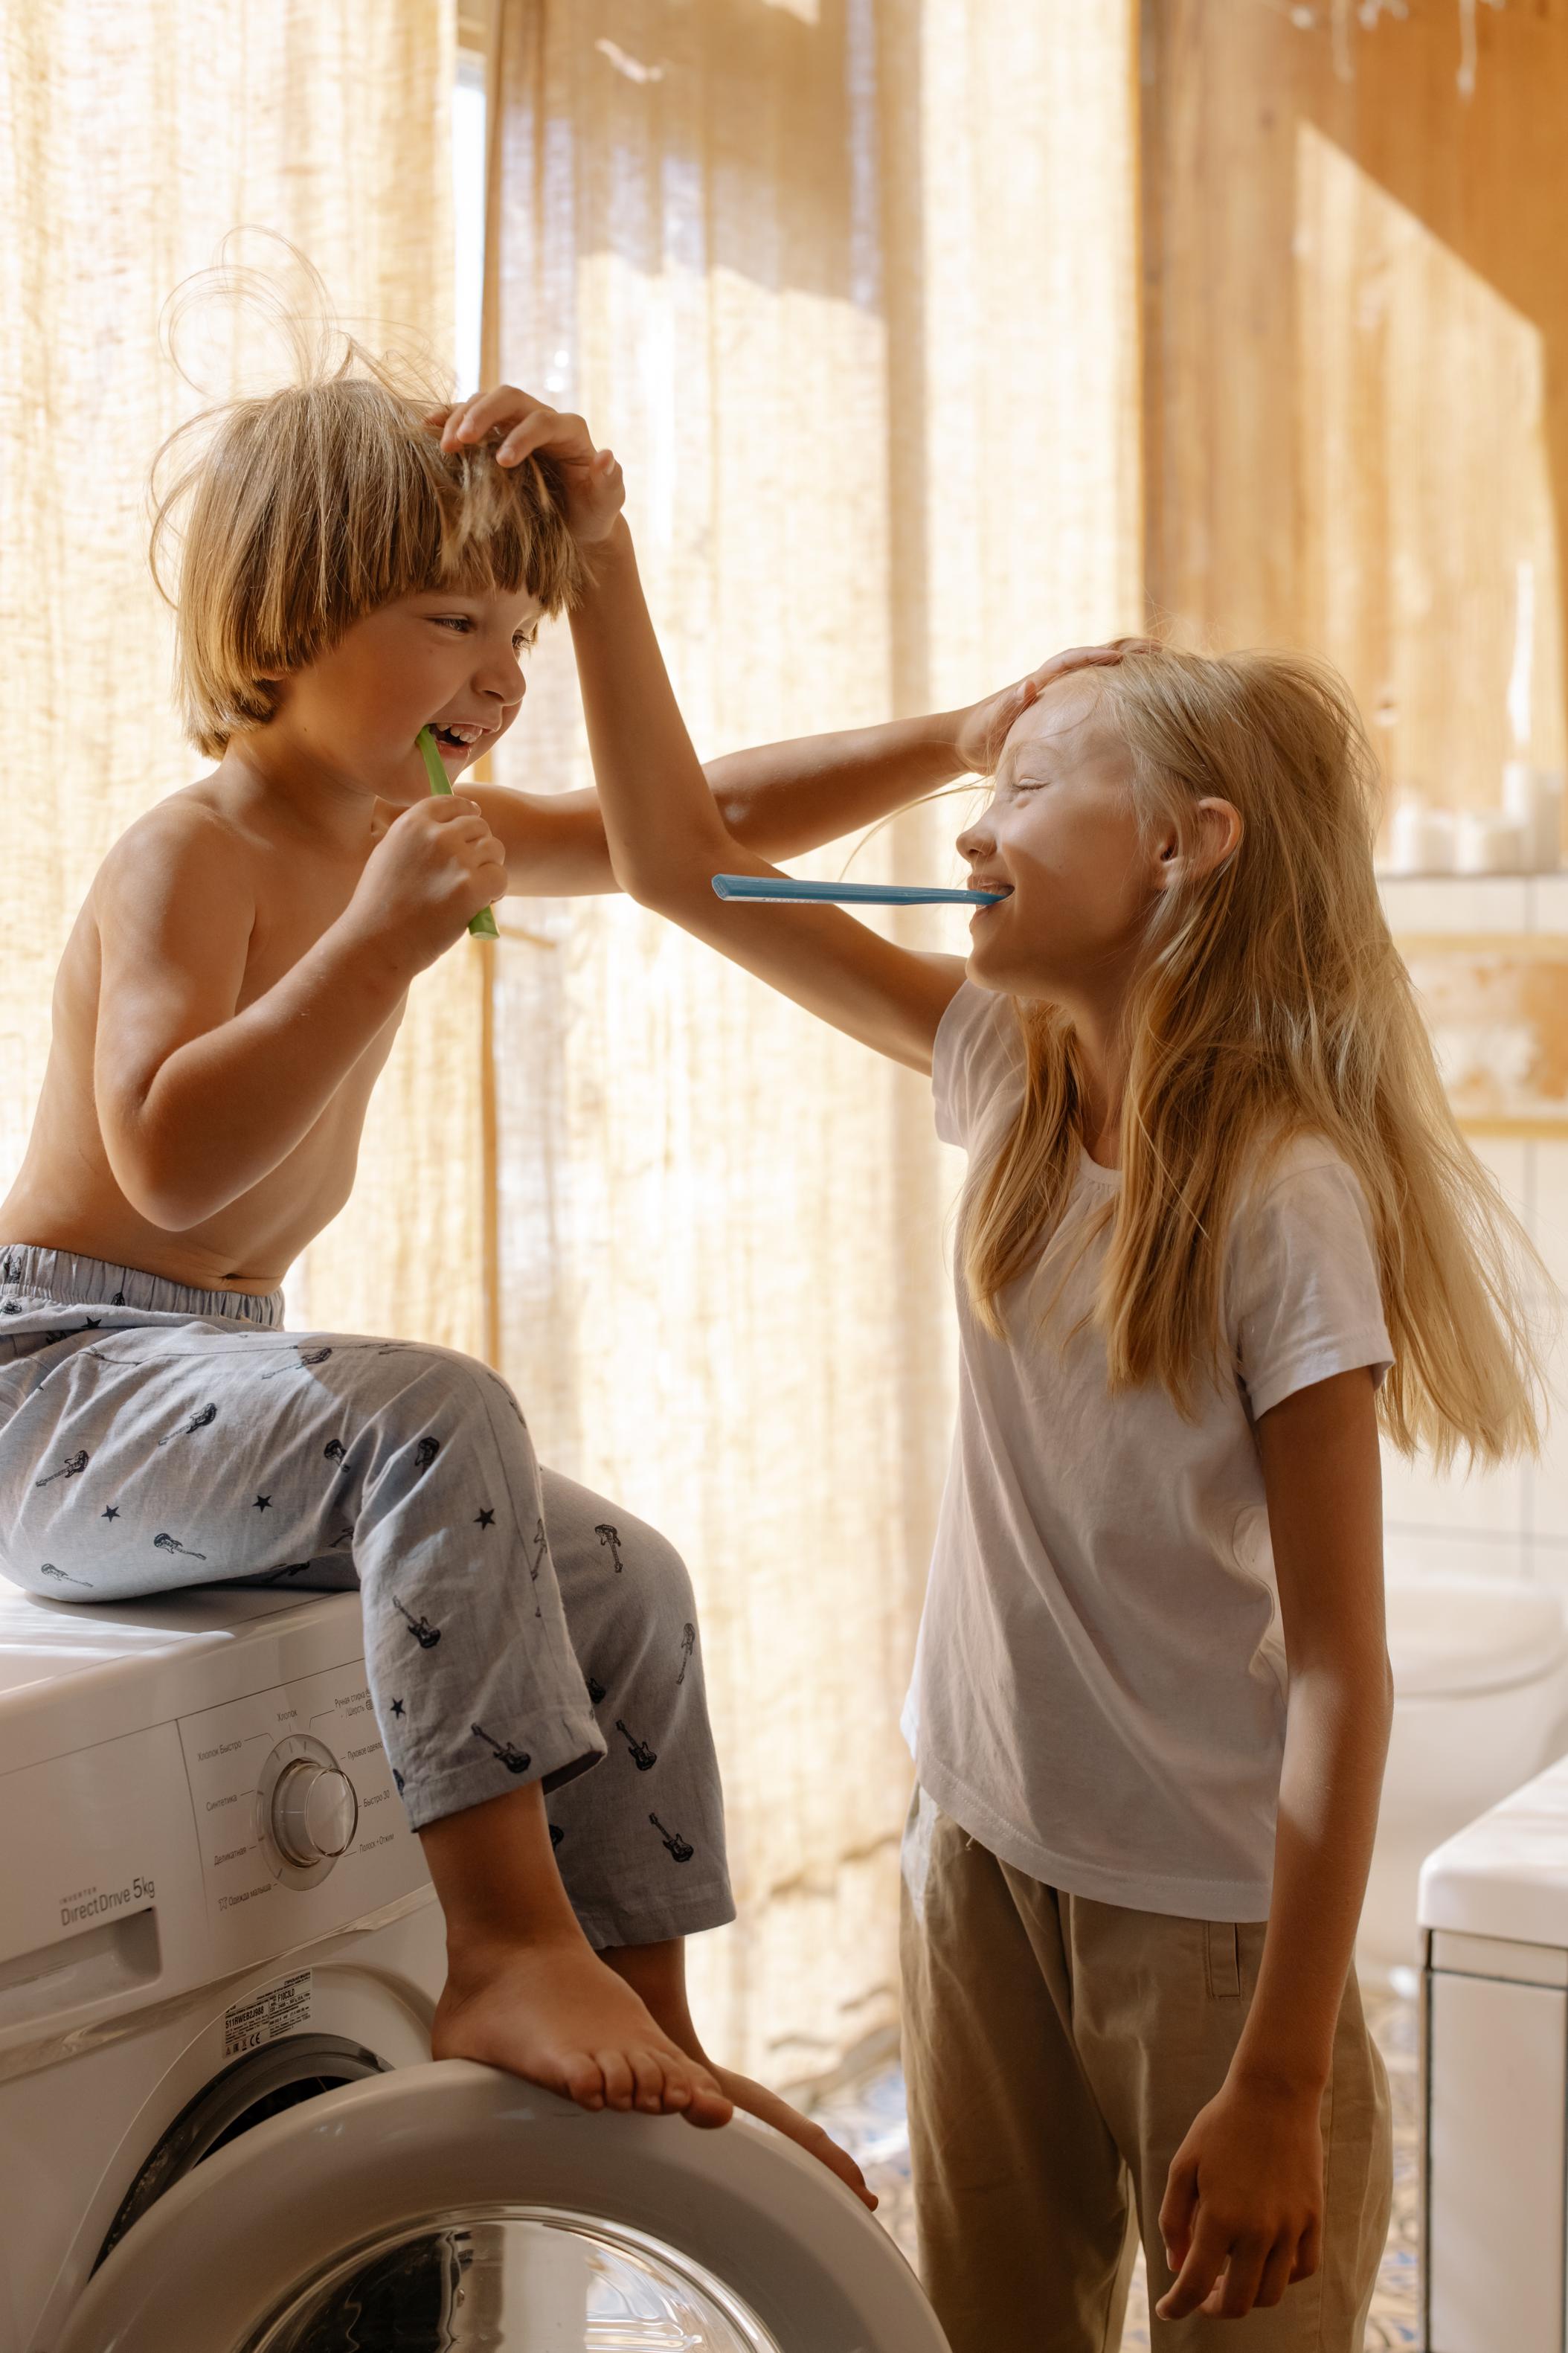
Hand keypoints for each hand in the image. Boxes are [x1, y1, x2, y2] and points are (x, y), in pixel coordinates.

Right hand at [345, 797, 507, 974]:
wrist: (374, 943)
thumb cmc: (378, 906)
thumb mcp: (388, 854)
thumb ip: (417, 836)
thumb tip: (451, 823)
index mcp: (412, 823)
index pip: (453, 802)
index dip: (467, 812)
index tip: (474, 819)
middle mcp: (435, 836)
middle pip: (479, 826)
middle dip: (480, 846)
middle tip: (471, 871)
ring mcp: (455, 860)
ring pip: (495, 849)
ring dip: (489, 867)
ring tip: (474, 890)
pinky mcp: (471, 888)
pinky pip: (500, 877)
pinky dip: (496, 890)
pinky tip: (481, 904)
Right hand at [425, 386, 625, 544]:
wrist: (576, 521)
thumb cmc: (592, 514)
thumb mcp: (607, 504)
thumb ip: (611, 483)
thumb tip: (607, 456)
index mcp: (571, 432)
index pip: (544, 422)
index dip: (522, 437)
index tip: (503, 463)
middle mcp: (542, 419)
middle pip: (510, 399)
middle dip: (483, 414)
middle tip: (460, 441)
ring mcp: (517, 424)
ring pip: (486, 401)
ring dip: (462, 416)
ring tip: (444, 445)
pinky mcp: (496, 434)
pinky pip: (469, 415)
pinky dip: (449, 417)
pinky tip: (427, 426)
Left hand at [951, 638, 1159, 774]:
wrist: (967, 741)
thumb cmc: (978, 735)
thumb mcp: (990, 724)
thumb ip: (1007, 706)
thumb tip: (1029, 684)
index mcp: (1040, 680)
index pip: (1073, 660)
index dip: (1098, 656)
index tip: (1123, 658)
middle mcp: (1055, 680)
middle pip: (1097, 657)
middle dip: (1129, 651)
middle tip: (1162, 651)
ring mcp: (1064, 693)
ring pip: (1104, 673)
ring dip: (1133, 667)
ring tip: (1167, 668)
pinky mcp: (1068, 708)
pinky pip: (1103, 692)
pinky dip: (1126, 689)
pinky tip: (1148, 700)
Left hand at [1155, 2077, 1323, 2321]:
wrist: (1274, 2093)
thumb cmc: (1221, 2126)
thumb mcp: (1183, 2165)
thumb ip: (1174, 2220)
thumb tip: (1177, 2266)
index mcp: (1220, 2217)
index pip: (1196, 2284)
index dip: (1177, 2305)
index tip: (1165, 2311)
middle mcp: (1259, 2230)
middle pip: (1239, 2302)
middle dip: (1213, 2308)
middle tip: (1201, 2295)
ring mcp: (1291, 2226)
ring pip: (1272, 2293)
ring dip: (1248, 2296)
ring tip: (1231, 2276)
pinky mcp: (1313, 2218)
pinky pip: (1303, 2269)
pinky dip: (1282, 2277)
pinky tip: (1265, 2262)